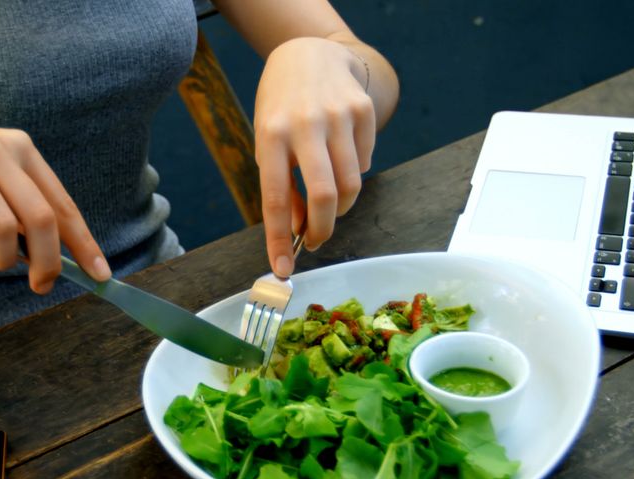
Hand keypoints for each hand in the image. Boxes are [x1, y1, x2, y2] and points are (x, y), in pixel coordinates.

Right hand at [0, 115, 111, 293]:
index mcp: (22, 149)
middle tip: (39, 285)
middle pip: (42, 219)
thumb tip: (49, 256)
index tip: (99, 275)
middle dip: (47, 263)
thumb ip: (18, 206)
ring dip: (2, 256)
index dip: (83, 243)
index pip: (63, 204)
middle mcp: (0, 150)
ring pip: (6, 225)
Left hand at [254, 37, 375, 276]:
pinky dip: (354, 173)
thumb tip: (297, 231)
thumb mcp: (267, 142)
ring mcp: (338, 115)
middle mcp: (306, 124)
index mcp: (272, 135)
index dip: (279, 239)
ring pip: (351, 184)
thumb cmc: (282, 108)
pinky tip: (340, 157)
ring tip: (327, 201)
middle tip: (316, 241)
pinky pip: (365, 162)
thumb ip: (281, 185)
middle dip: (322, 230)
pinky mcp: (363, 110)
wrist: (308, 54)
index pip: (275, 199)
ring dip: (340, 207)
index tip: (283, 268)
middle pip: (324, 195)